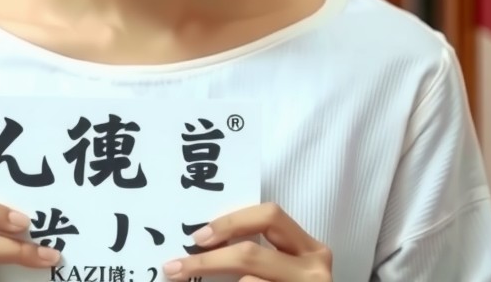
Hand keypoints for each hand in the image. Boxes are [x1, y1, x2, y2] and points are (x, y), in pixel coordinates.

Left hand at [161, 203, 331, 281]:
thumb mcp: (282, 269)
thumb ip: (259, 253)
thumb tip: (203, 243)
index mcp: (309, 248)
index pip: (269, 215)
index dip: (231, 222)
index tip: (197, 237)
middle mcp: (314, 269)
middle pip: (251, 252)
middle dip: (209, 260)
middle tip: (176, 268)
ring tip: (190, 281)